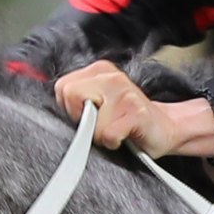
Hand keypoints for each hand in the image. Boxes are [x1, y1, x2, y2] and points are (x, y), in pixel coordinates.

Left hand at [53, 60, 213, 157]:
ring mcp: (125, 93)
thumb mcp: (98, 102)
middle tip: (99, 124)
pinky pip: (108, 134)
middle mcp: (111, 76)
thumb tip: (49, 110)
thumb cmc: (126, 121)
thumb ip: (77, 99)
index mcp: (99, 70)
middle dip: (81, 118)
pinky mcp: (136, 113)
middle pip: (70, 96)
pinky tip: (124, 138)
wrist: (164, 129)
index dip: (70, 108)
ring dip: (100, 134)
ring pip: (90, 120)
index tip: (87, 117)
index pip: (62, 87)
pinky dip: (114, 142)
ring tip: (115, 130)